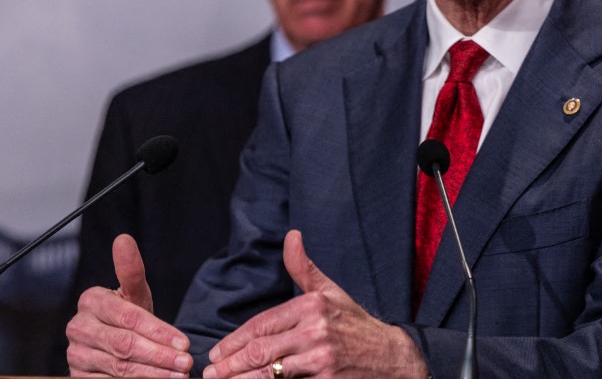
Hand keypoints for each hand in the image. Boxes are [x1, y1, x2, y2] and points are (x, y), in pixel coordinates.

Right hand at [66, 233, 193, 376]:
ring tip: (178, 375)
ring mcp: (76, 355)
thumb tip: (124, 239)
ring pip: (119, 366)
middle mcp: (77, 328)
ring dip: (153, 373)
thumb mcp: (135, 294)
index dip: (158, 331)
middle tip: (185, 363)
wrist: (115, 342)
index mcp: (90, 301)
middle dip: (159, 355)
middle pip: (124, 344)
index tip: (185, 342)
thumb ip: (132, 271)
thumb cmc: (127, 315)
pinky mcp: (78, 377)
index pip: (128, 317)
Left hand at [202, 230, 427, 377]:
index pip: (262, 324)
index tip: (217, 353)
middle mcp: (316, 330)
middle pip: (261, 351)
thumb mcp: (330, 291)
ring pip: (270, 374)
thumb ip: (303, 267)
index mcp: (311, 305)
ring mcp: (321, 358)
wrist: (391, 356)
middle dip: (231, 365)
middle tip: (210, 374)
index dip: (235, 340)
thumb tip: (291, 235)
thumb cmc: (354, 324)